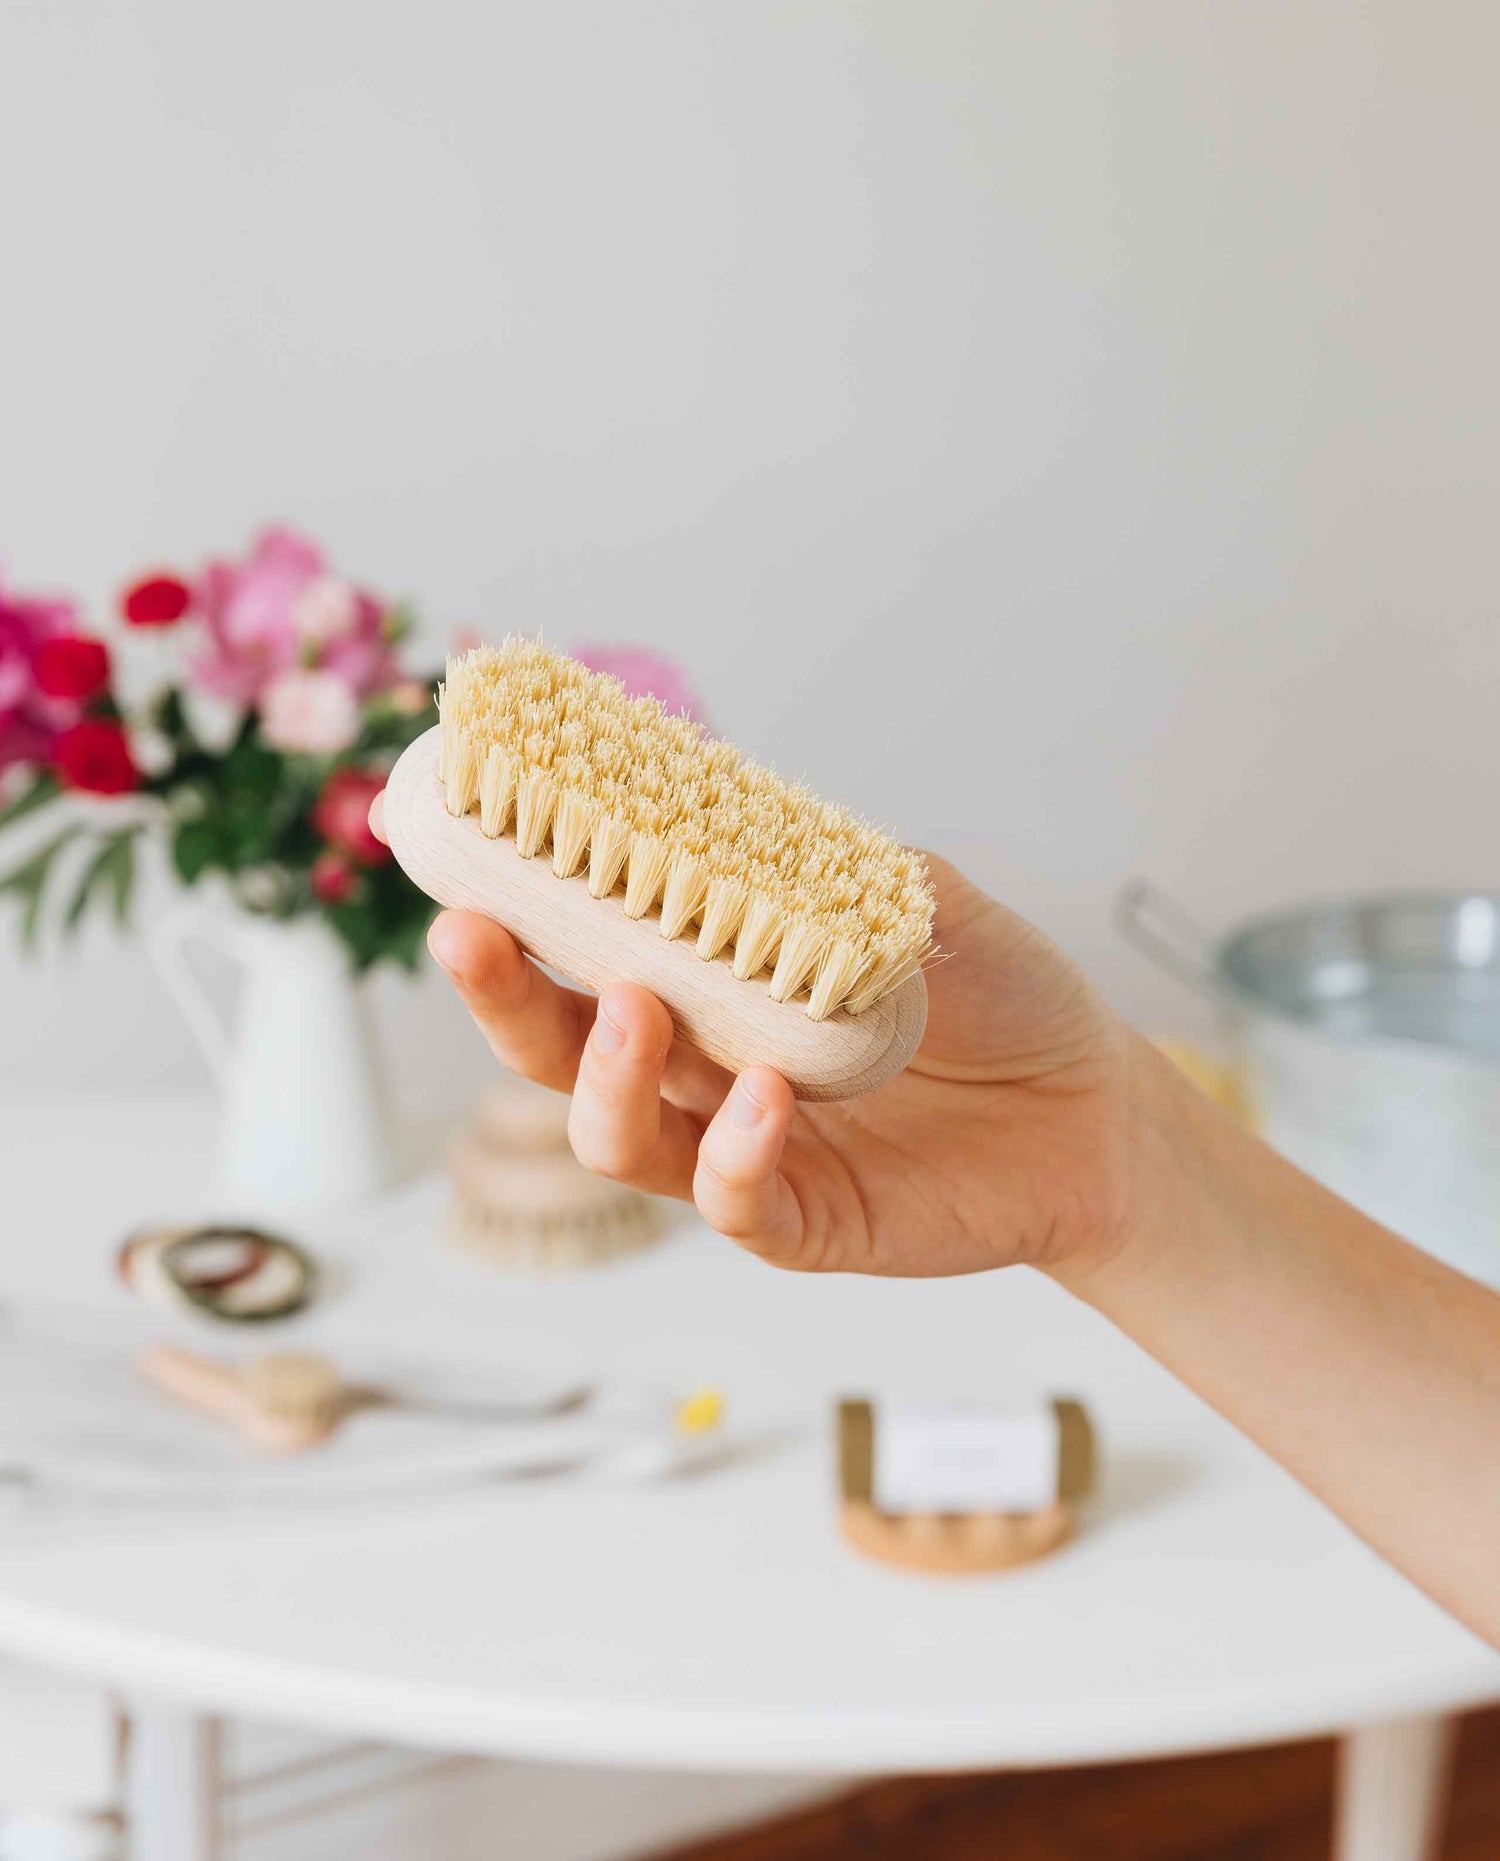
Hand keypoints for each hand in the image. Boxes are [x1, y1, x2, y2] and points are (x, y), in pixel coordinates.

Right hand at [375, 787, 1145, 1276]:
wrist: (1098, 1106)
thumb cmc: (1006, 999)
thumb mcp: (933, 908)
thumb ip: (851, 871)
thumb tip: (766, 823)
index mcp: (714, 988)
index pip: (586, 955)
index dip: (517, 917)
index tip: (467, 855)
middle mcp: (705, 1072)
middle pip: (563, 1053)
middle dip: (505, 999)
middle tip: (474, 935)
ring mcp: (744, 1153)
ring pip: (623, 1140)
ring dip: (608, 1080)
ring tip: (636, 1010)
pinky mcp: (804, 1222)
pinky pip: (737, 1203)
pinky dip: (734, 1155)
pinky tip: (763, 1101)